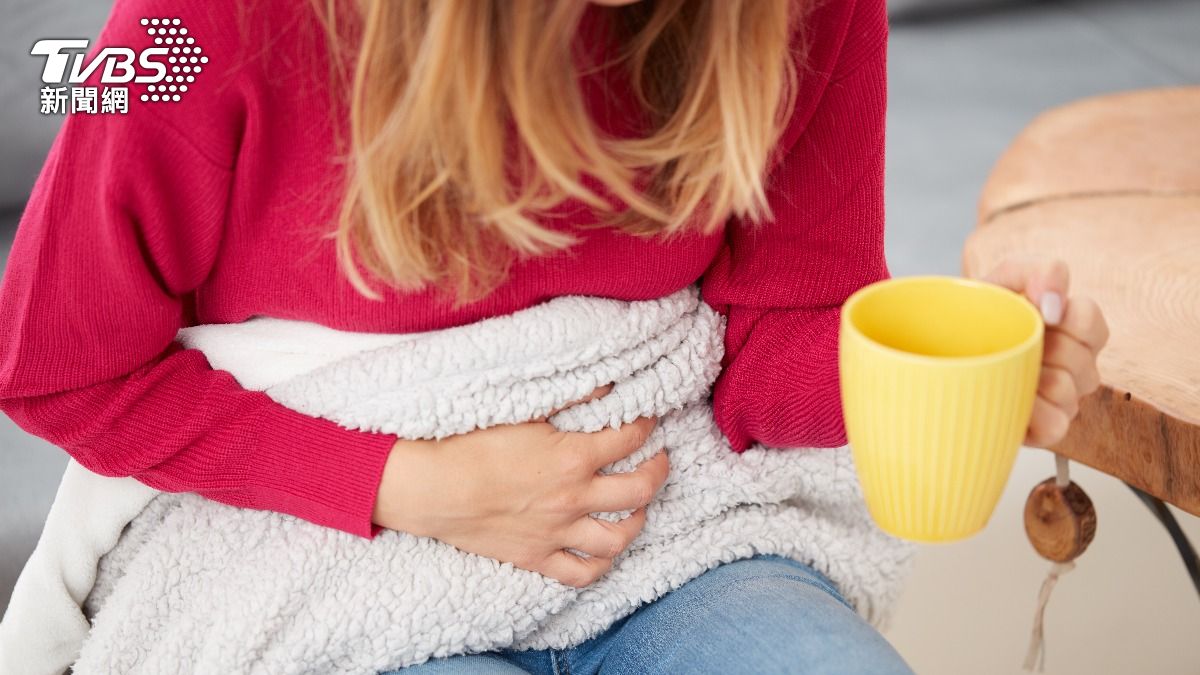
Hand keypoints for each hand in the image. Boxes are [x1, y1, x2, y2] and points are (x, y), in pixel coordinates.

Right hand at [371, 385, 666, 587]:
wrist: (432, 488)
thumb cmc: (471, 443)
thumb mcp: (524, 410)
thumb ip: (571, 397)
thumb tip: (607, 385)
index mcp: (574, 457)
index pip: (631, 438)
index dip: (646, 425)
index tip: (648, 419)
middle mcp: (574, 498)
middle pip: (639, 490)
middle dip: (658, 471)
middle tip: (658, 460)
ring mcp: (558, 533)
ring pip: (617, 539)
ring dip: (637, 521)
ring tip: (638, 508)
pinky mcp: (537, 558)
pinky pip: (581, 573)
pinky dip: (599, 566)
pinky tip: (604, 552)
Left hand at [984, 256, 1109, 447]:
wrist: (932, 352)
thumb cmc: (974, 317)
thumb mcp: (1002, 279)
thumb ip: (1037, 269)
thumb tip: (1055, 302)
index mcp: (1070, 327)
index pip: (1091, 320)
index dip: (1065, 317)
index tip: (1035, 313)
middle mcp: (1074, 364)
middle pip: (1081, 358)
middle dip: (1041, 348)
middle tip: (1008, 345)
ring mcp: (1063, 398)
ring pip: (1068, 391)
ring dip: (1031, 378)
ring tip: (1004, 371)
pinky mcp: (1046, 428)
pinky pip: (1056, 424)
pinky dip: (1031, 411)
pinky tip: (1008, 398)